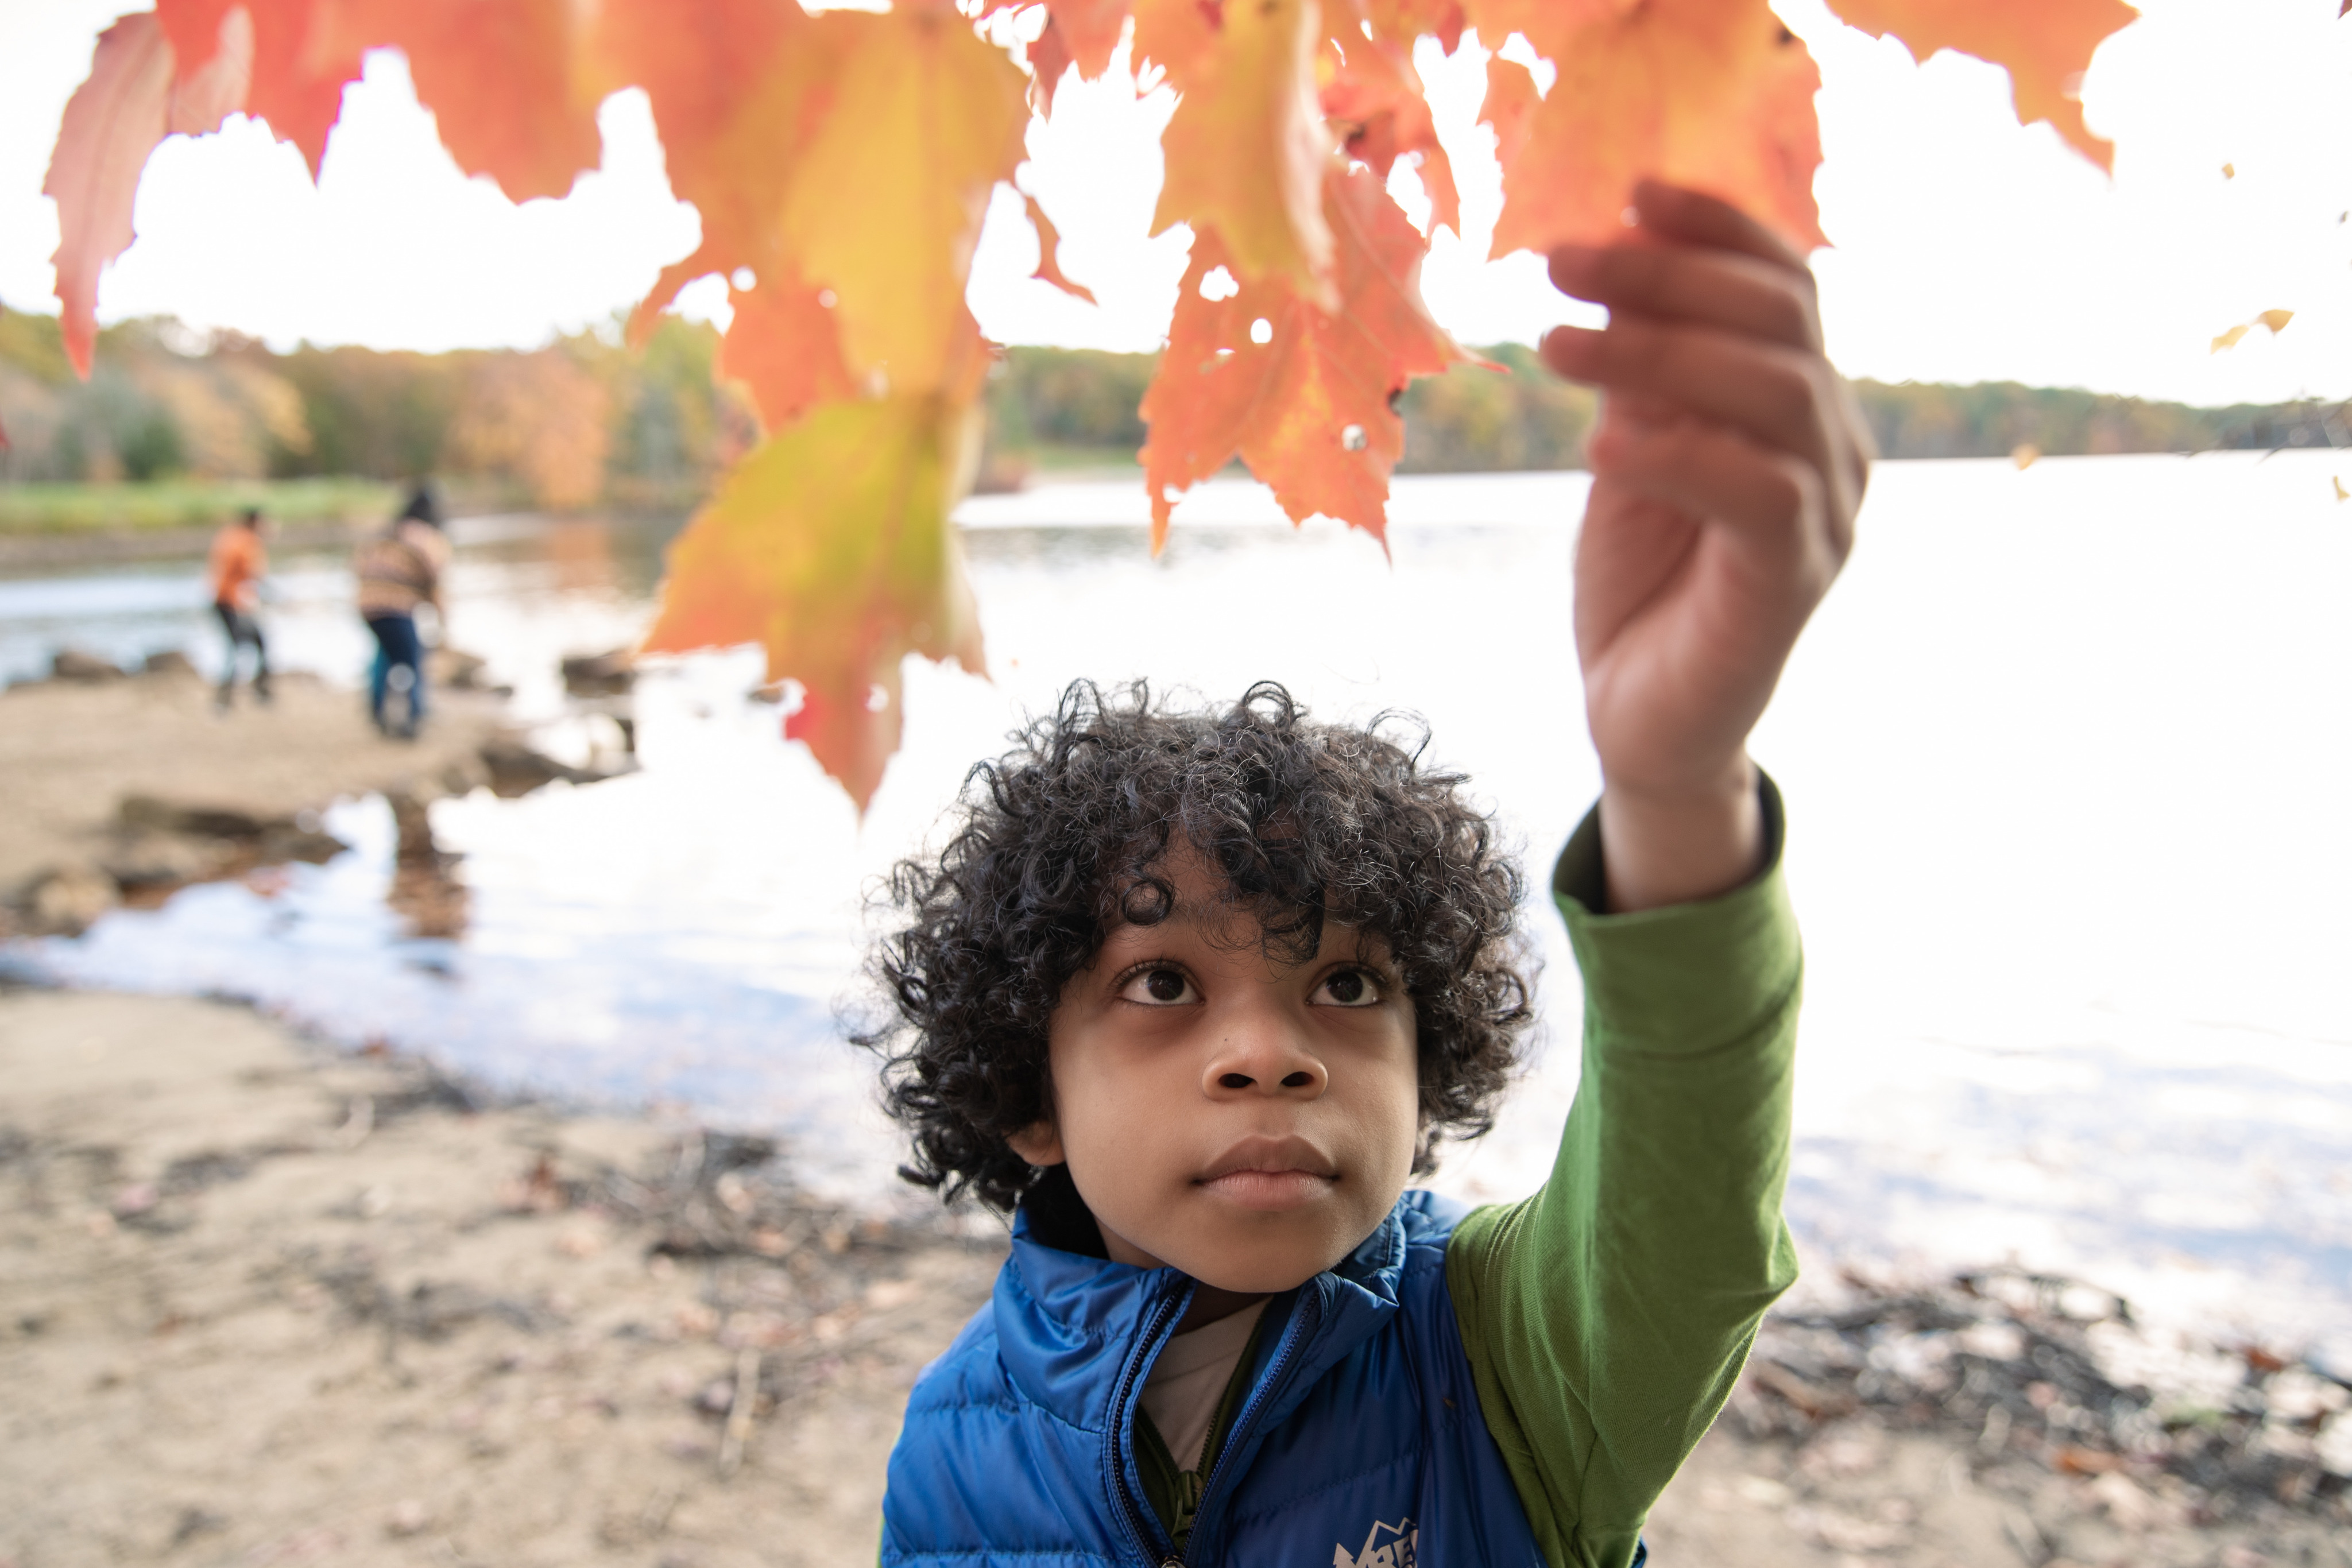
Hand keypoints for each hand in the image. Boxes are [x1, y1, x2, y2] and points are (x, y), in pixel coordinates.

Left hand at [1541, 181, 1867, 911]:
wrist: (1642, 719)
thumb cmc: (1641, 582)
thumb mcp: (1631, 452)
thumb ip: (1643, 372)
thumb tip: (1622, 256)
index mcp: (1800, 406)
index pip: (1785, 286)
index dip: (1716, 230)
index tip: (1632, 193)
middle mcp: (1833, 449)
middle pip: (1777, 321)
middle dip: (1665, 277)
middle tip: (1558, 264)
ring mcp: (1826, 515)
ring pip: (1773, 390)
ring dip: (1658, 351)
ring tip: (1554, 344)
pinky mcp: (1793, 581)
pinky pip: (1757, 489)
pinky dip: (1677, 454)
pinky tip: (1599, 445)